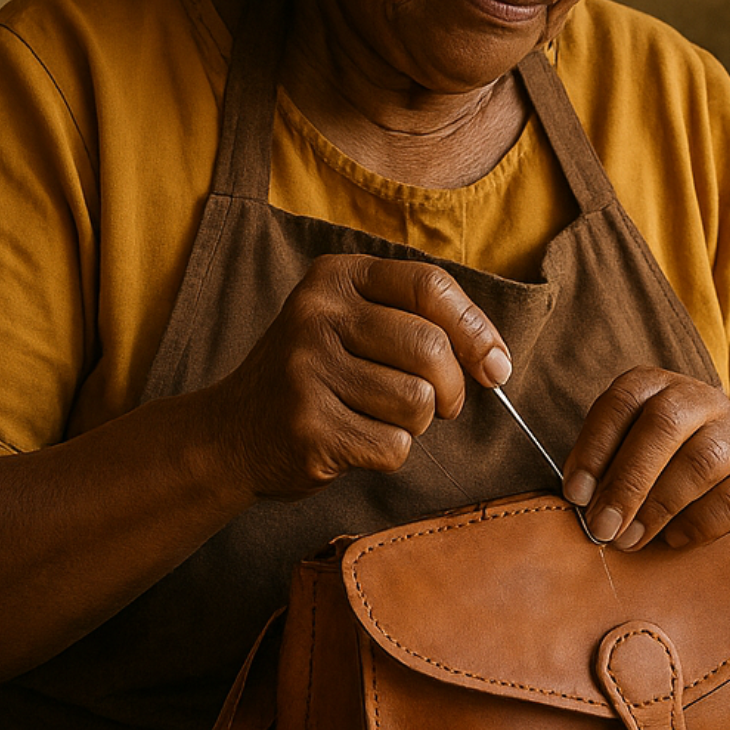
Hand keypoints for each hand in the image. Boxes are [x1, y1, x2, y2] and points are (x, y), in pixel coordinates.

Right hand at [204, 255, 510, 498]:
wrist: (231, 433)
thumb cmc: (317, 375)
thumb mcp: (355, 323)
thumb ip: (423, 324)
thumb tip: (497, 363)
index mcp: (337, 276)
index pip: (431, 286)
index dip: (476, 329)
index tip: (495, 365)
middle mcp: (317, 314)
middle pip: (431, 351)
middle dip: (451, 389)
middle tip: (437, 405)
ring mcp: (307, 370)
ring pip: (417, 404)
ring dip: (413, 424)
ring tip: (375, 416)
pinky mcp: (308, 427)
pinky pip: (393, 447)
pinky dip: (387, 453)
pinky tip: (351, 441)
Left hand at [561, 368, 729, 549]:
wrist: (715, 470)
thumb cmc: (651, 462)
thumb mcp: (620, 448)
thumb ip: (602, 467)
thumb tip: (584, 502)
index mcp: (656, 384)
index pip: (623, 402)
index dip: (595, 448)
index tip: (577, 494)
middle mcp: (700, 398)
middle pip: (666, 425)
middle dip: (629, 482)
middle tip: (604, 526)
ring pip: (703, 461)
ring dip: (660, 507)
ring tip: (631, 539)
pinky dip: (700, 524)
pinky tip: (674, 538)